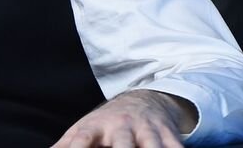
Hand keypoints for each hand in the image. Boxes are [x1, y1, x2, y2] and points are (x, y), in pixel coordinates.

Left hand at [52, 90, 195, 147]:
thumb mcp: (84, 129)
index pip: (83, 139)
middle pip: (122, 144)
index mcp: (96, 127)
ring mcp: (146, 129)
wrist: (143, 100)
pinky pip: (175, 146)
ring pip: (152, 146)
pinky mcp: (168, 134)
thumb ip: (66, 145)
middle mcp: (122, 127)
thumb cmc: (106, 123)